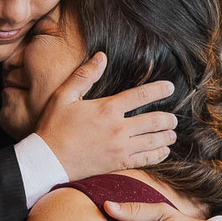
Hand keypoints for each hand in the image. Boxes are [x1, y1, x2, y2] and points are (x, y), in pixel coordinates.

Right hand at [35, 53, 176, 180]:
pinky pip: (145, 160)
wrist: (48, 160)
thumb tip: (101, 56)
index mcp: (107, 109)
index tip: (170, 87)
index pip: (141, 95)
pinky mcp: (117, 164)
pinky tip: (163, 152)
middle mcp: (118, 128)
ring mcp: (120, 148)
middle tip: (174, 119)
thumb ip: (85, 75)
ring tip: (172, 134)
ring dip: (166, 137)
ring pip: (153, 141)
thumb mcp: (64, 96)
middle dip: (168, 119)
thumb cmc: (54, 126)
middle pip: (154, 121)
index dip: (159, 90)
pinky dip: (158, 155)